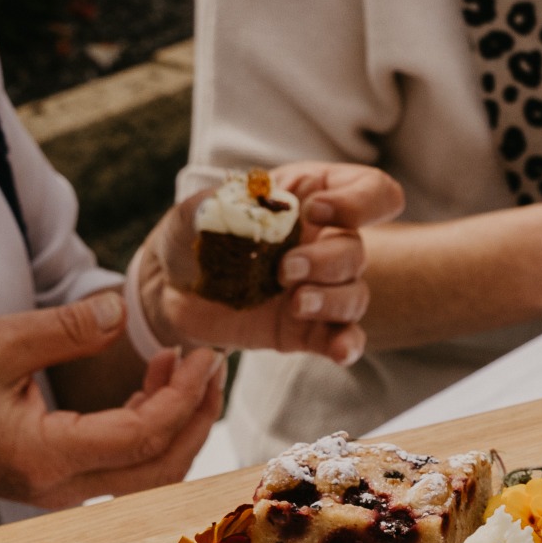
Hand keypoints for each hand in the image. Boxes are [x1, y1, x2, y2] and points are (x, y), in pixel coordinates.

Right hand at [0, 291, 225, 507]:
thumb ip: (64, 330)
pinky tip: (152, 385)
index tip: (202, 354)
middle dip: (198, 418)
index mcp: (45, 457)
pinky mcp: (60, 484)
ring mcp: (62, 494)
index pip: (141, 436)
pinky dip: (152, 432)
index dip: (184, 397)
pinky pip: (127, 469)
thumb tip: (122, 310)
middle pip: (161, 469)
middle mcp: (61, 489)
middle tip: (212, 365)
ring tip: (186, 369)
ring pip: (149, 476)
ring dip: (179, 427)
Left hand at [131, 162, 402, 365]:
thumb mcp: (199, 209)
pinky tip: (340, 351)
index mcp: (311, 199)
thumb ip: (225, 204)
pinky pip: (343, 336)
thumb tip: (255, 207)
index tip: (314, 211)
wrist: (170, 290)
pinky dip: (347, 344)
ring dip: (330, 299)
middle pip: (358, 251)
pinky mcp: (307, 329)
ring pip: (355, 295)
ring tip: (294, 304)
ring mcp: (319, 288)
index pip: (371, 191)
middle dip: (326, 260)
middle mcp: (325, 242)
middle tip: (284, 271)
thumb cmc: (192, 238)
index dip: (360, 201)